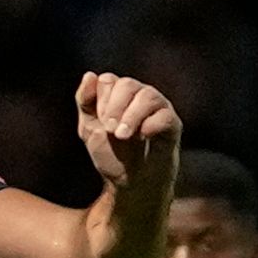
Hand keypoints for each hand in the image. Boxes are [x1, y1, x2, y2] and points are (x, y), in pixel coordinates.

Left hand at [74, 71, 181, 187]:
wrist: (131, 183)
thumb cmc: (112, 153)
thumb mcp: (88, 128)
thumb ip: (85, 101)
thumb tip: (90, 75)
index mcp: (118, 93)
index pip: (108, 81)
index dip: (101, 100)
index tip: (101, 123)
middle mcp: (139, 95)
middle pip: (127, 84)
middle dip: (114, 108)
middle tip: (109, 130)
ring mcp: (158, 108)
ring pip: (147, 96)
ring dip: (131, 117)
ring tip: (122, 136)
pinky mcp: (172, 124)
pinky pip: (165, 116)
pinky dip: (150, 125)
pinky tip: (142, 136)